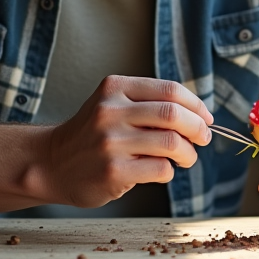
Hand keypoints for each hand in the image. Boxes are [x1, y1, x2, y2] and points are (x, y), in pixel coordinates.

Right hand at [40, 76, 213, 207]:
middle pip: (174, 114)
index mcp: (115, 88)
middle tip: (204, 138)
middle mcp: (111, 111)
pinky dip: (170, 171)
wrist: (52, 163)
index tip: (206, 117)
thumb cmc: (93, 134)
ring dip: (188, 153)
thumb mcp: (112, 105)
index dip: (196, 104)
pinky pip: (160, 168)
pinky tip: (162, 170)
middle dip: (198, 128)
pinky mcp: (113, 171)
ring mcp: (110, 142)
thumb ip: (148, 104)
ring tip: (186, 158)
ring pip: (172, 143)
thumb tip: (200, 116)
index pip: (170, 90)